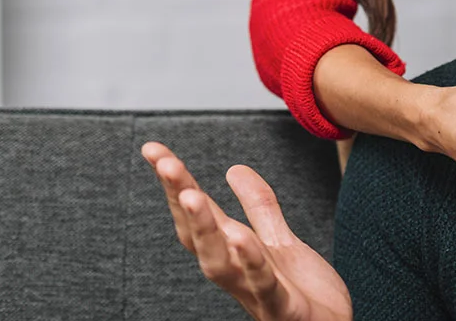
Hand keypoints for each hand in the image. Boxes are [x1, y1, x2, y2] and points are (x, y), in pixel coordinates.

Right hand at [141, 142, 351, 320]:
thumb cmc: (302, 294)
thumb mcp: (281, 242)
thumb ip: (259, 208)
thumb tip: (233, 168)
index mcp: (234, 254)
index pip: (197, 215)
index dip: (175, 183)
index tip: (153, 149)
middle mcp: (236, 273)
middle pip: (198, 237)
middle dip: (180, 200)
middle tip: (164, 162)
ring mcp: (256, 293)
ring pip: (220, 263)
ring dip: (204, 229)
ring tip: (190, 194)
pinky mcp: (283, 309)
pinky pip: (264, 286)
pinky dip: (251, 263)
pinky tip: (241, 239)